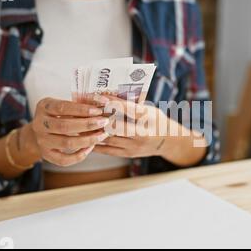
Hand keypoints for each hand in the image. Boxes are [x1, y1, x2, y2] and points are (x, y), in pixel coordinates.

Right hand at [30, 97, 109, 166]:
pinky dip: (79, 155)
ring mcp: (41, 141)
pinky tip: (91, 147)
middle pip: (64, 126)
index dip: (81, 110)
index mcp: (44, 107)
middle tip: (103, 122)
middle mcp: (39, 124)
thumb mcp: (65, 104)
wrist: (41, 130)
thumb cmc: (59, 114)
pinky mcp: (46, 155)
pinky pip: (64, 160)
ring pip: (66, 143)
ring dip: (87, 140)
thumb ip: (81, 104)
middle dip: (87, 125)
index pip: (62, 108)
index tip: (98, 111)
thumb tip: (103, 102)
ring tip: (102, 135)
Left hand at [92, 95, 207, 165]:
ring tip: (82, 123)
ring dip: (95, 131)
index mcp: (148, 118)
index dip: (112, 103)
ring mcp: (135, 146)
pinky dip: (96, 143)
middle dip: (100, 119)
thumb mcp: (149, 109)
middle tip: (86, 112)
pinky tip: (87, 136)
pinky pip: (108, 150)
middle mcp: (142, 133)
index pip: (128, 109)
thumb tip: (110, 96)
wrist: (169, 141)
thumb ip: (132, 105)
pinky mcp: (129, 154)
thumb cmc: (156, 120)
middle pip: (116, 126)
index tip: (98, 97)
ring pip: (109, 139)